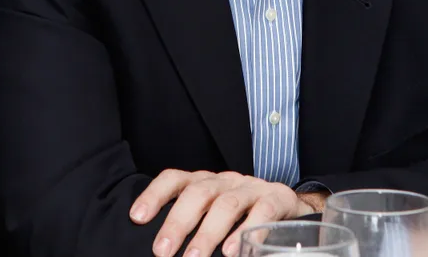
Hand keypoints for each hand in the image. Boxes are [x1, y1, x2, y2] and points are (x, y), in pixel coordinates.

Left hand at [129, 169, 317, 256]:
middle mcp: (226, 181)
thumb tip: (162, 250)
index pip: (175, 179)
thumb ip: (192, 227)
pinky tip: (235, 252)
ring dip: (208, 234)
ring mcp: (252, 188)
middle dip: (177, 223)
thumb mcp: (213, 215)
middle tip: (161, 252)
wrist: (290, 208)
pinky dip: (248, 232)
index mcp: (206, 182)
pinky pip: (263, 212)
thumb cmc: (243, 215)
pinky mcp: (278, 199)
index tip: (137, 218)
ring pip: (227, 204)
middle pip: (198, 193)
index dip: (154, 195)